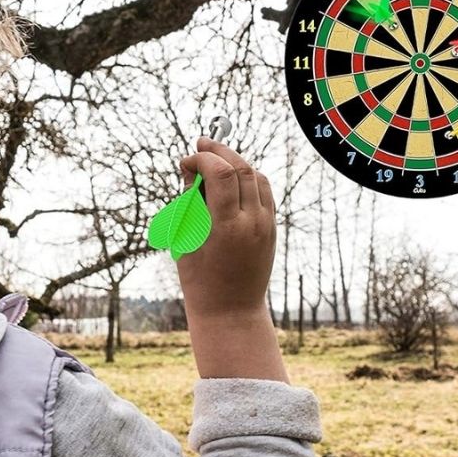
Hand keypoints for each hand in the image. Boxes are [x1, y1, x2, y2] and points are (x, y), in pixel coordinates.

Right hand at [176, 137, 276, 320]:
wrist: (231, 312)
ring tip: (214, 160)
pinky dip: (248, 178)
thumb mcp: (186, 240)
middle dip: (220, 151)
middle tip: (200, 144)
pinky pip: (264, 193)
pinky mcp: (271, 229)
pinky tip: (230, 179)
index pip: (221, 173)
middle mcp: (252, 223)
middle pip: (242, 169)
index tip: (186, 160)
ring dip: (236, 162)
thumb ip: (189, 203)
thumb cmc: (200, 281)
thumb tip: (191, 171)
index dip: (202, 158)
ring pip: (257, 177)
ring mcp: (266, 225)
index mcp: (227, 227)